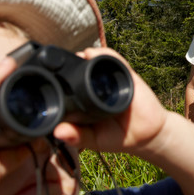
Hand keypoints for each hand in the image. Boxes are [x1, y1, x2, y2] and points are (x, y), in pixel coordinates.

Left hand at [53, 47, 168, 154]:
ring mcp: (111, 80)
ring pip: (93, 61)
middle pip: (78, 70)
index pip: (68, 86)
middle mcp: (96, 87)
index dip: (57, 82)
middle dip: (68, 66)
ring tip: (73, 58)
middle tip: (55, 65)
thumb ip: (77, 136)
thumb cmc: (118, 137)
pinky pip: (114, 60)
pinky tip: (91, 54)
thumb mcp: (94, 140)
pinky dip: (103, 55)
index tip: (45, 79)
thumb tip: (57, 132)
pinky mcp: (126, 75)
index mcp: (85, 101)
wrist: (148, 135)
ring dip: (82, 57)